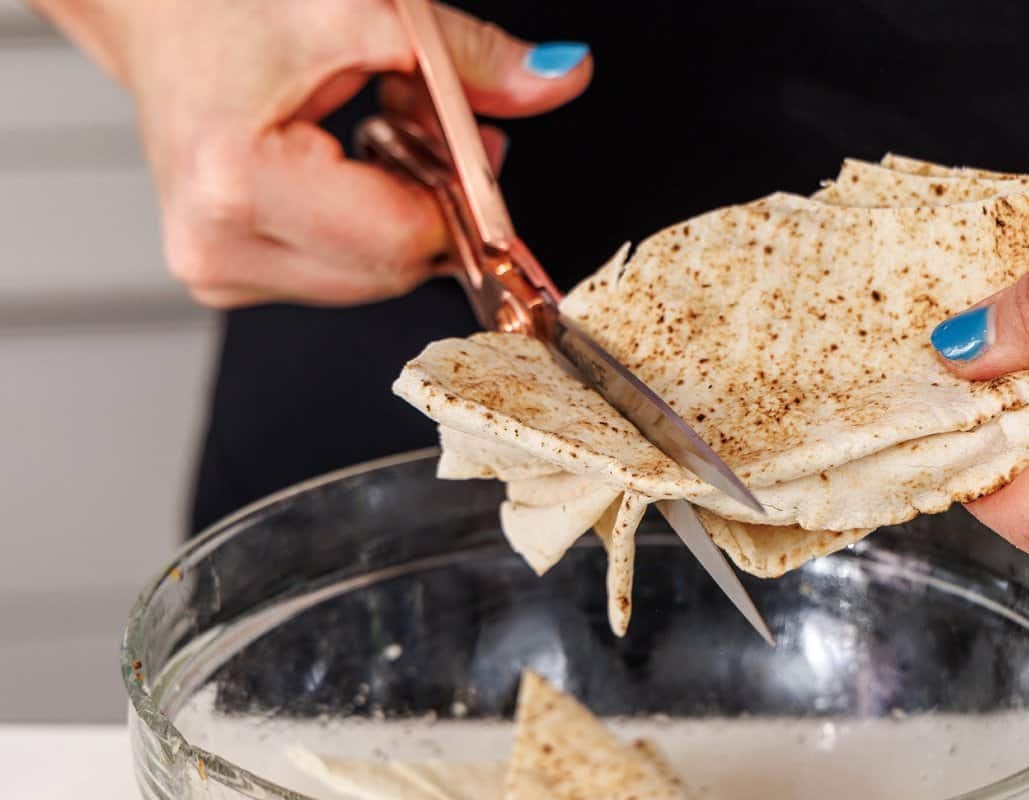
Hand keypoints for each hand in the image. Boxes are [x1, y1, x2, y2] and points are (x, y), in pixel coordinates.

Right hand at [33, 0, 591, 306]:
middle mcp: (218, 248)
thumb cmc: (233, 6)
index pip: (402, 240)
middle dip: (431, 200)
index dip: (458, 197)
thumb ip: (472, 58)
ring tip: (372, 130)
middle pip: (393, 269)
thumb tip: (562, 78)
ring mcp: (217, 271)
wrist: (152, 16)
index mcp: (238, 183)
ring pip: (373, 278)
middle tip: (420, 118)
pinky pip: (341, 273)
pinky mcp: (225, 276)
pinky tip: (343, 166)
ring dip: (400, 212)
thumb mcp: (369, 13)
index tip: (480, 147)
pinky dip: (365, 225)